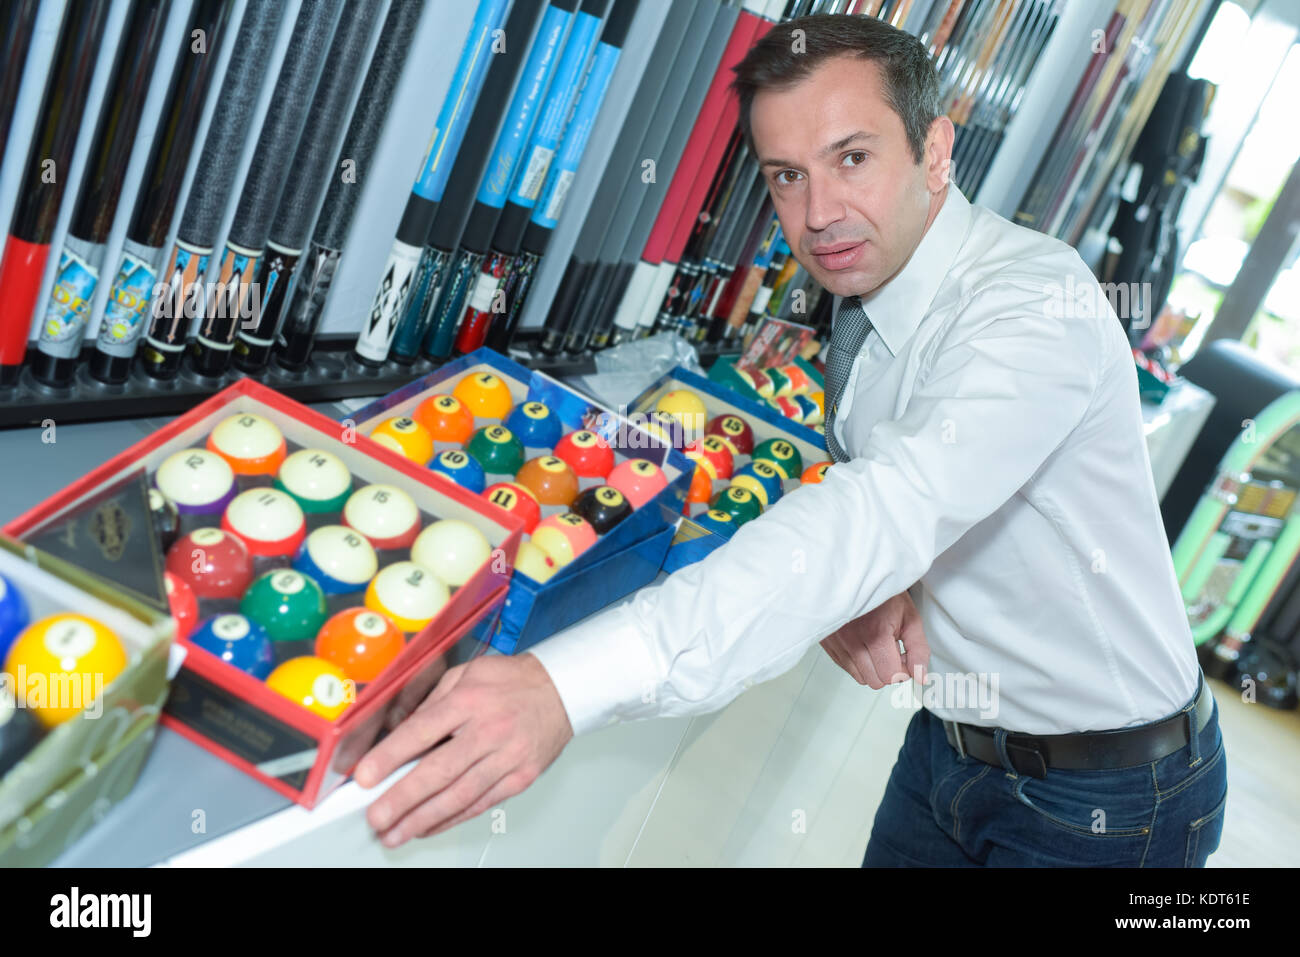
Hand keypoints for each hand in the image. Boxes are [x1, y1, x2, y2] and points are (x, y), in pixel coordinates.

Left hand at [354, 652, 572, 846]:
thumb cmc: (512, 681)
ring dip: (422, 819)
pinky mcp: (520, 777)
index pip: (422, 730)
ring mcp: (507, 757)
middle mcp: (489, 730)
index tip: (364, 776)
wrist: (564, 690)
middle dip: (402, 799)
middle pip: (439, 771)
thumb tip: (398, 734)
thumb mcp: (468, 673)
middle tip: (376, 817)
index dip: (390, 756)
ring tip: (394, 833)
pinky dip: (451, 820)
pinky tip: (428, 827)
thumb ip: (433, 701)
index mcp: (470, 699)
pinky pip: (481, 804)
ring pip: (459, 795)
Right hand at [820, 591, 928, 688]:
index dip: (903, 669)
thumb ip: (919, 649)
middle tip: (891, 650)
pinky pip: (845, 667)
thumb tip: (921, 676)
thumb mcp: (910, 617)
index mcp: (875, 634)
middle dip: (888, 670)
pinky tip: (863, 645)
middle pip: (875, 681)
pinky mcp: (827, 644)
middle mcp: (852, 641)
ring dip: (872, 667)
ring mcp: (837, 643)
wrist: (855, 575)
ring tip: (876, 646)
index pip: (891, 676)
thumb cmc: (883, 594)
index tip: (903, 655)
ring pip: (860, 677)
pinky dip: (857, 662)